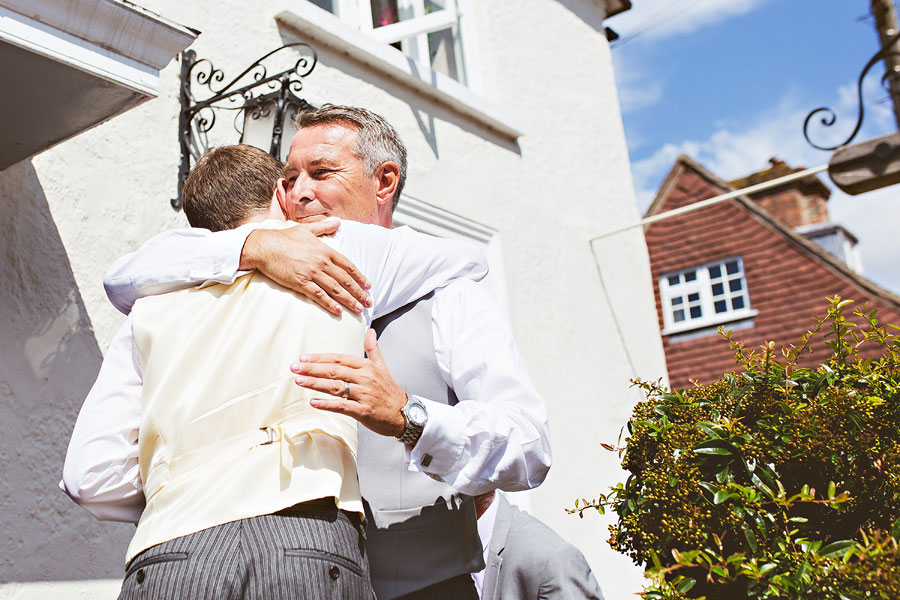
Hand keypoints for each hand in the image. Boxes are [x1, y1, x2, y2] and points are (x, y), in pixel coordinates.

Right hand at [240, 221, 371, 314]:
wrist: (264, 246)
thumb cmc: (284, 237)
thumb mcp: (306, 229)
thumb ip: (324, 227)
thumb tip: (338, 222)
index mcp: (325, 250)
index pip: (348, 265)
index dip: (359, 276)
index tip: (368, 285)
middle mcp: (321, 262)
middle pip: (345, 279)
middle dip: (359, 292)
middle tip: (369, 302)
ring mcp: (311, 272)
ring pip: (335, 289)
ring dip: (348, 300)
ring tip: (358, 309)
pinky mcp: (300, 282)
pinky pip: (318, 295)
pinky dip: (329, 303)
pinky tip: (337, 311)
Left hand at [290, 329, 406, 437]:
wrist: (403, 413)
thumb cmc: (389, 391)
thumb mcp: (382, 367)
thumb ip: (373, 349)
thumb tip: (370, 331)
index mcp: (366, 366)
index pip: (339, 359)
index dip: (320, 358)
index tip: (304, 358)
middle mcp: (365, 378)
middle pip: (334, 371)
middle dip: (312, 369)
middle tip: (295, 368)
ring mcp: (364, 394)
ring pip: (335, 387)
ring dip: (315, 383)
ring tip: (299, 381)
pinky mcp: (363, 411)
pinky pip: (342, 406)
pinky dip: (327, 404)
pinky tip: (314, 402)